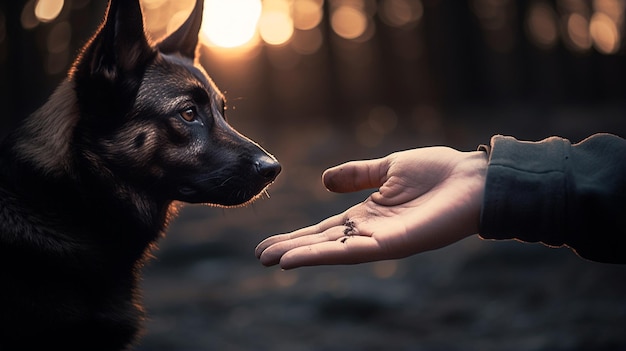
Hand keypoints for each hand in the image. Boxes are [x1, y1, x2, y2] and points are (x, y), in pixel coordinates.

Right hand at [255, 147, 487, 268]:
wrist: (475, 178)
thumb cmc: (440, 171)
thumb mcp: (389, 168)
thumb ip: (358, 174)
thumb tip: (324, 180)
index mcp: (368, 212)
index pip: (325, 228)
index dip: (297, 235)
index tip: (269, 243)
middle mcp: (371, 230)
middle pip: (324, 242)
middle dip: (292, 249)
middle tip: (260, 257)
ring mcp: (381, 239)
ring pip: (333, 250)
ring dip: (302, 255)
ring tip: (272, 260)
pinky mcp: (394, 244)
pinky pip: (353, 251)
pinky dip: (324, 255)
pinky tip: (299, 258)